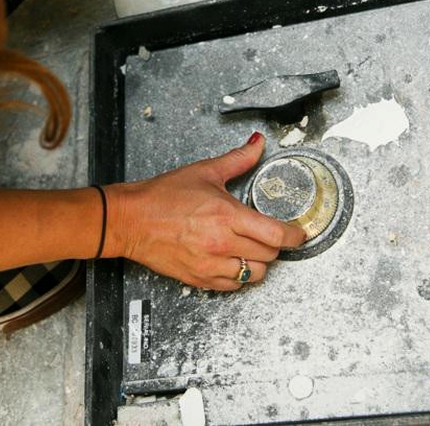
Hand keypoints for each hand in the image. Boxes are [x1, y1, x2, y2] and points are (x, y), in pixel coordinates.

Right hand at [106, 133, 306, 290]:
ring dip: (259, 262)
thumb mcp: (205, 172)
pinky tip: (233, 259)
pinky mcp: (199, 279)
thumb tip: (257, 144)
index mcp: (227, 216)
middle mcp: (221, 244)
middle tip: (270, 234)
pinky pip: (233, 286)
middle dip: (275, 244)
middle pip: (270, 255)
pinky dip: (239, 275)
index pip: (276, 234)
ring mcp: (210, 265)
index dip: (294, 235)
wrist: (131, 219)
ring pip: (254, 274)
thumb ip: (238, 159)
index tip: (298, 232)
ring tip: (251, 247)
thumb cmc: (162, 197)